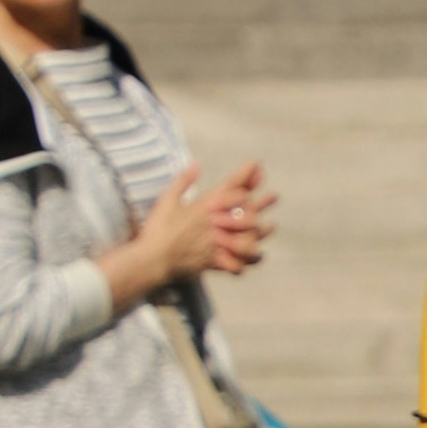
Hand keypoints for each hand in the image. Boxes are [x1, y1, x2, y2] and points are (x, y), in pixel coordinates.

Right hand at [127, 157, 273, 289]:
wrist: (152, 260)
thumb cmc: (157, 229)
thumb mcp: (167, 200)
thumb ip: (183, 181)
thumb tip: (196, 163)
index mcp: (206, 207)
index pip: (231, 187)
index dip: (246, 175)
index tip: (256, 165)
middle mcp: (216, 224)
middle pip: (247, 212)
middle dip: (262, 203)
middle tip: (274, 196)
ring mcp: (217, 244)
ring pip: (248, 238)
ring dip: (261, 232)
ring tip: (271, 226)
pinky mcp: (214, 262)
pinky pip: (238, 263)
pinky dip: (248, 261)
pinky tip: (257, 257)